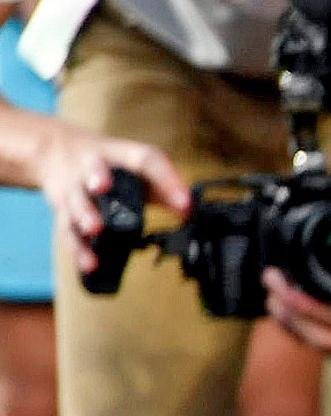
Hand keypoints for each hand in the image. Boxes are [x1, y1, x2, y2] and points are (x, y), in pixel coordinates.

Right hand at [28, 123, 189, 276]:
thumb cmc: (110, 165)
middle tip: (102, 188)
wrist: (56, 152)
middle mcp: (92, 167)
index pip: (146, 159)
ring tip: (95, 229)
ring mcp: (74, 188)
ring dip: (85, 215)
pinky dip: (78, 247)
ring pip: (76, 200)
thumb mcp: (137, 167)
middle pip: (93, 169)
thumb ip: (164, 187)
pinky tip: (89, 263)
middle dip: (97, 178)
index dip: (166, 180)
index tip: (184, 205)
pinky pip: (68, 229)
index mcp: (120, 154)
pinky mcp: (63, 210)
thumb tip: (189, 212)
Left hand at [261, 209, 330, 362]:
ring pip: (319, 347)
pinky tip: (286, 314)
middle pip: (322, 337)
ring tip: (272, 299)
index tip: (285, 285)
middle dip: (291, 314)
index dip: (307, 305)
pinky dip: (301, 332)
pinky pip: (322, 349)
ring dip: (292, 324)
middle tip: (271, 287)